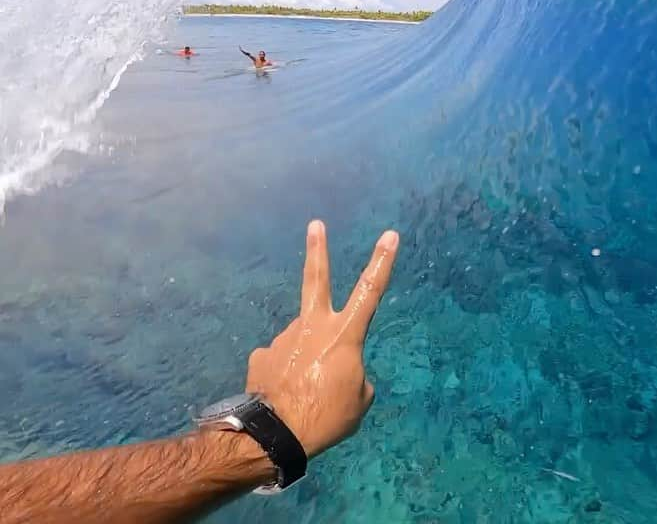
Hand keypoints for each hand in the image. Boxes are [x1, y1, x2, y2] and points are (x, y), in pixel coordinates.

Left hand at [245, 220, 398, 457]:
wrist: (275, 435)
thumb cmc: (327, 416)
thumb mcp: (359, 399)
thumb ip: (353, 373)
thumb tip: (335, 366)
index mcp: (344, 335)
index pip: (370, 291)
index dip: (382, 262)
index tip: (390, 235)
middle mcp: (313, 326)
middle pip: (316, 279)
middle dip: (318, 249)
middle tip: (315, 224)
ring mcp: (284, 337)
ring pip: (303, 339)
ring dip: (307, 357)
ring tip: (305, 391)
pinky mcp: (263, 353)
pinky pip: (282, 360)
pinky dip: (287, 372)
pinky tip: (283, 393)